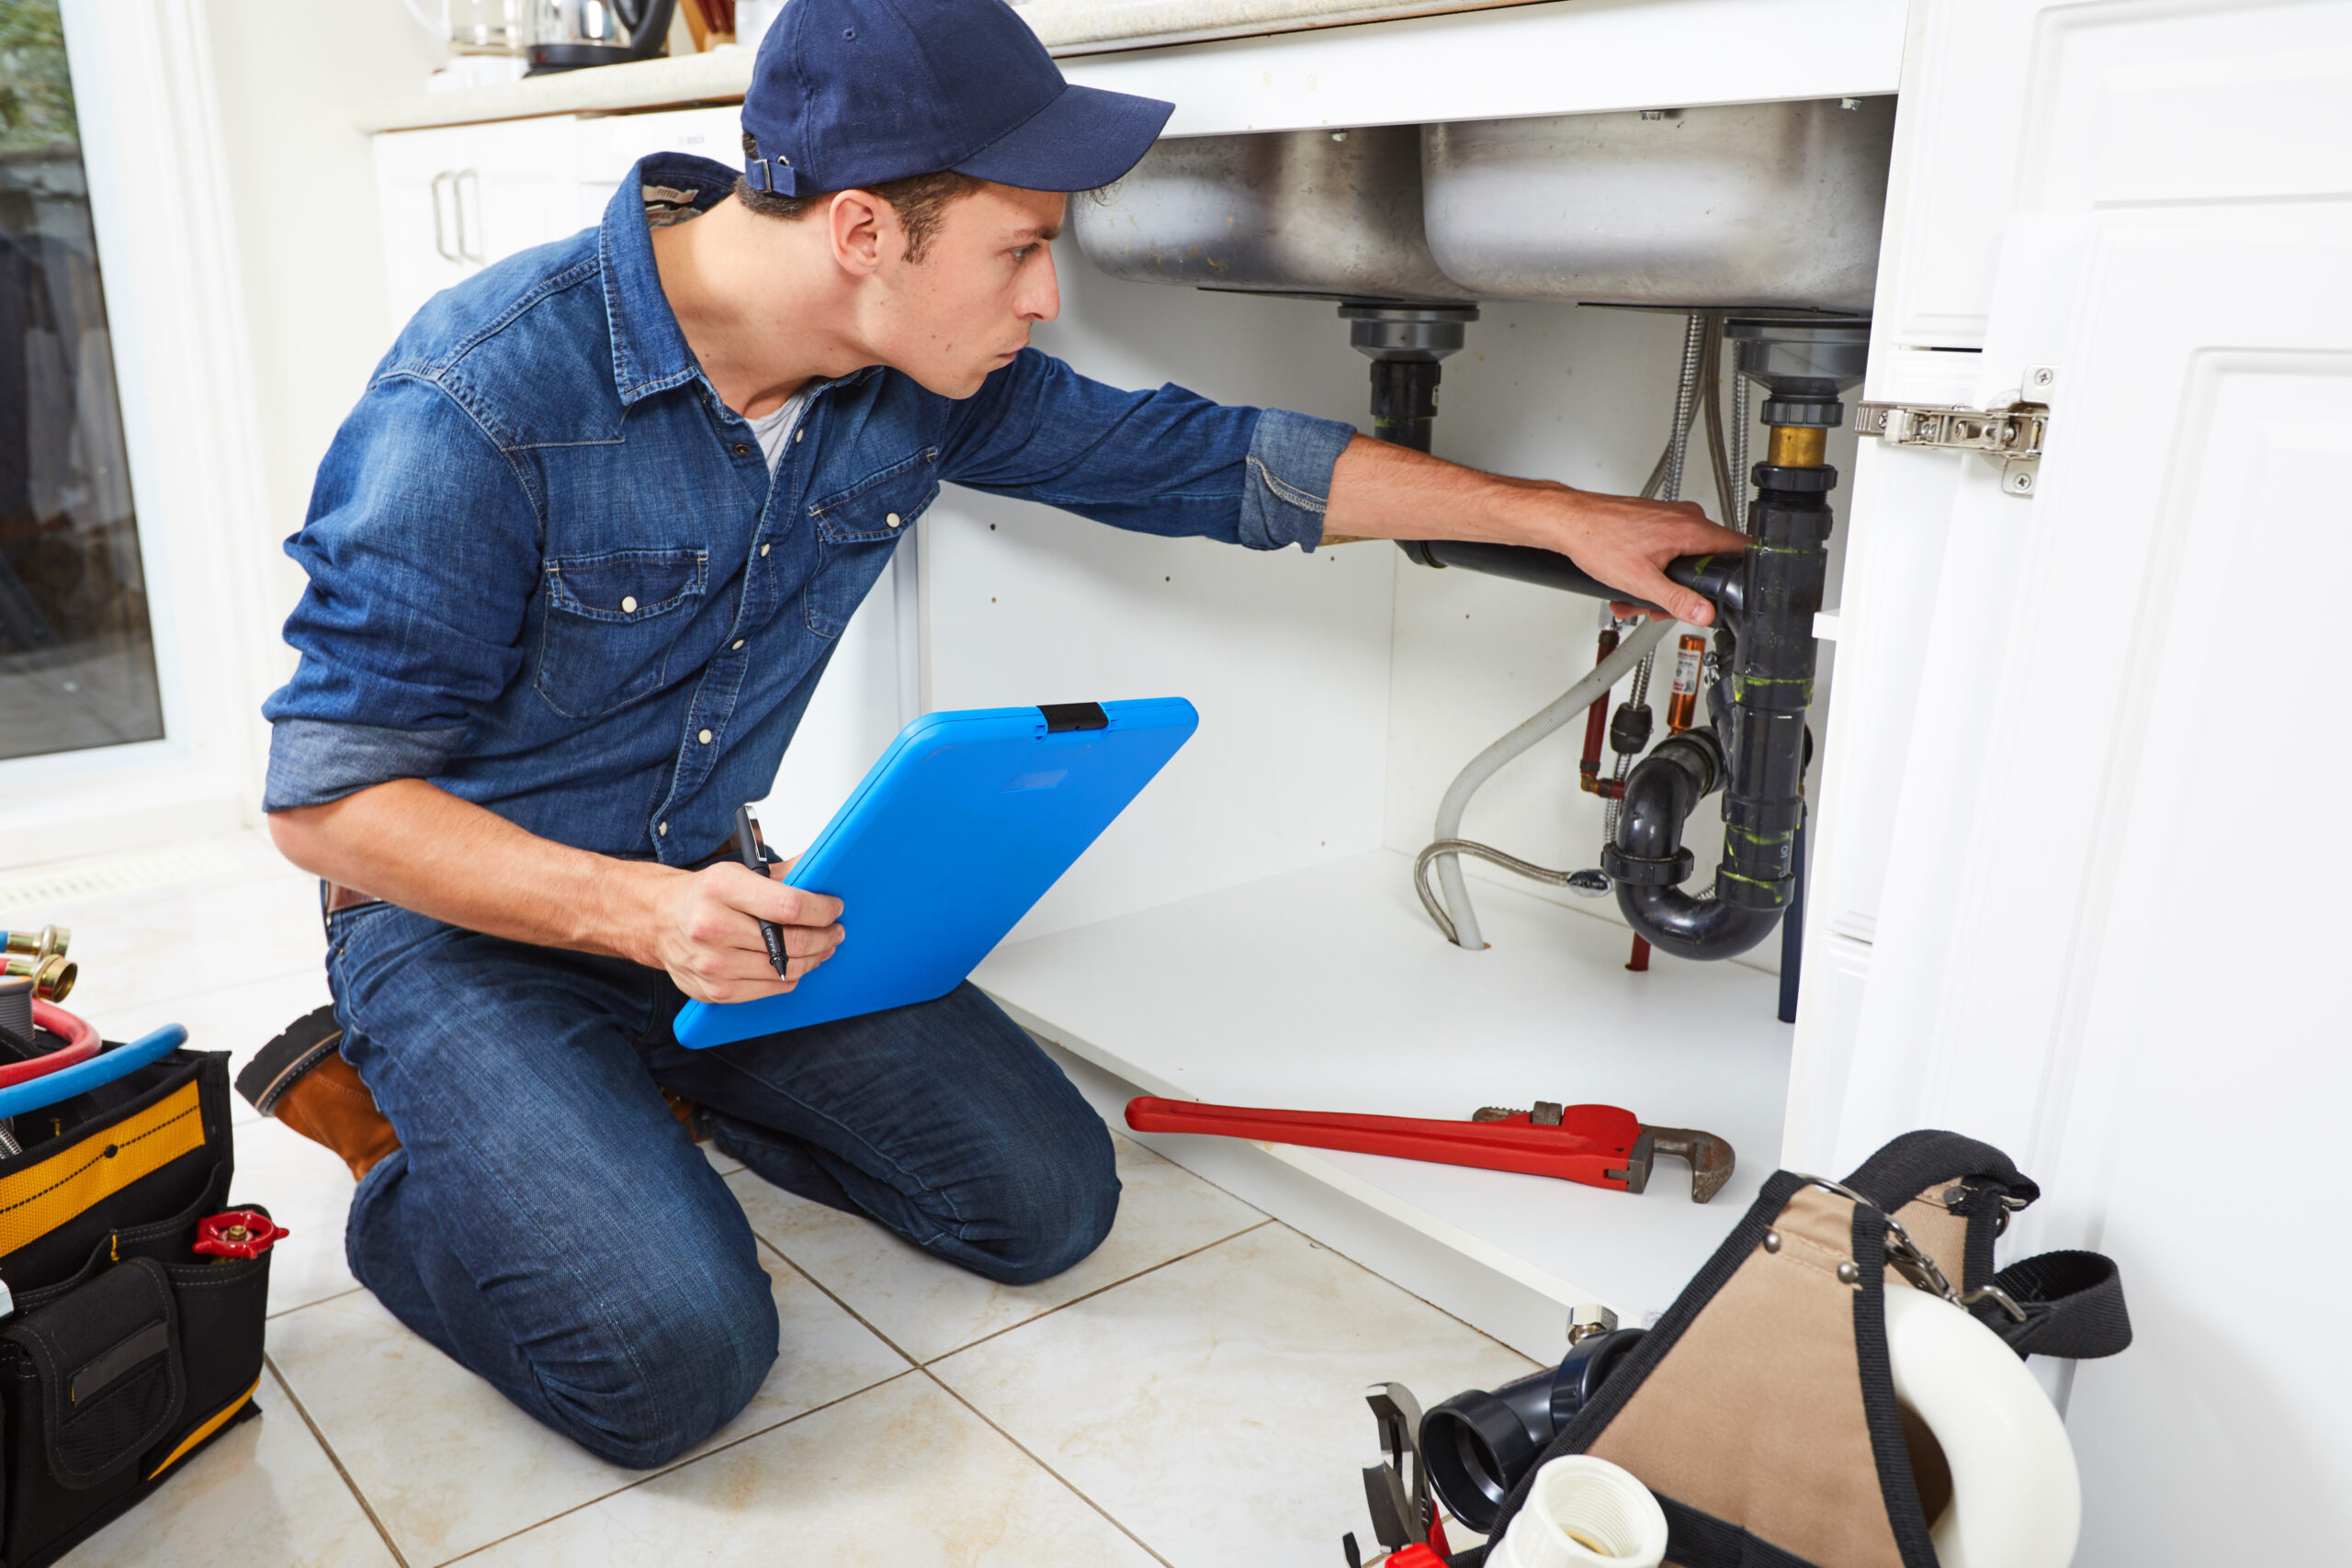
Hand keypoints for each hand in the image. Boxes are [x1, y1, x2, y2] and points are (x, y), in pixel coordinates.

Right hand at [649, 861, 844, 1003]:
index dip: (822, 909)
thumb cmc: (706, 895)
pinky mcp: (713, 990)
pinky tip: (797, 963)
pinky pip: (771, 987)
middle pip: (791, 941)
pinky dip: (791, 976)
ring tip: (822, 947)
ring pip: (785, 969)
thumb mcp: (742, 871)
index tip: (834, 908)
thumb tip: (828, 864)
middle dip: (825, 936)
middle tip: (835, 931)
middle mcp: (711, 926)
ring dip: (814, 958)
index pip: (789, 905)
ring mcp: (711, 963)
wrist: (661, 920)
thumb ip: (787, 871)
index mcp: (721, 888)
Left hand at [1544, 489, 1748, 627]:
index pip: (1739, 548)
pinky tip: (1630, 584)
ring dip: (1661, 585)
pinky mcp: (1657, 521)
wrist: (1570, 522)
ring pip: (1683, 559)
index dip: (1739, 574)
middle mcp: (1686, 517)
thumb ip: (1677, 600)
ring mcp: (1671, 517)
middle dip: (1683, 592)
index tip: (1729, 593)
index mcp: (1691, 528)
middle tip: (1659, 607)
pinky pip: (1668, 550)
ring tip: (1634, 599)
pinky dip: (1652, 571)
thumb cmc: (1598, 540)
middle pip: (1707, 562)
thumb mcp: (1642, 582)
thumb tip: (1704, 612)